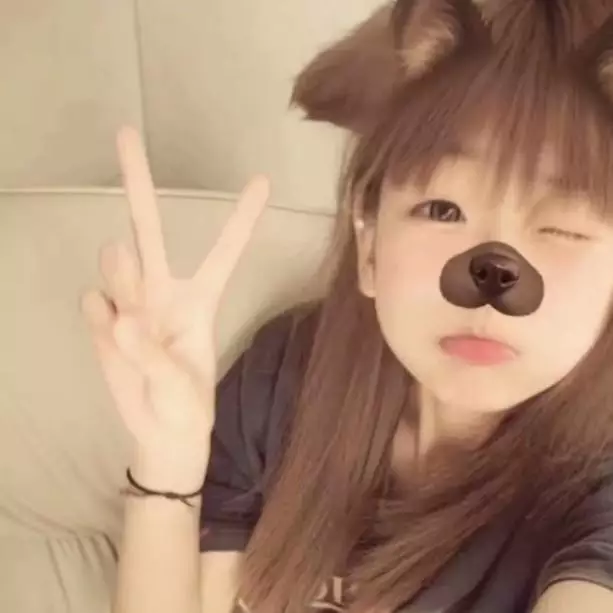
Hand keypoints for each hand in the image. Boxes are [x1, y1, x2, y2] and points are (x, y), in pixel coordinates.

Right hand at [81, 127, 268, 481]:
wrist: (159, 433)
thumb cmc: (187, 406)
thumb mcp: (183, 388)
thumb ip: (153, 355)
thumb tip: (120, 319)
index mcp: (200, 300)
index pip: (225, 252)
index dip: (242, 218)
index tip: (263, 179)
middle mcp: (164, 292)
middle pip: (149, 230)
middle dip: (138, 182)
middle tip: (127, 132)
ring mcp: (131, 304)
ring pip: (118, 264)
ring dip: (121, 276)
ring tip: (131, 318)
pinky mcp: (103, 323)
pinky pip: (94, 305)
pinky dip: (98, 318)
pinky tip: (111, 334)